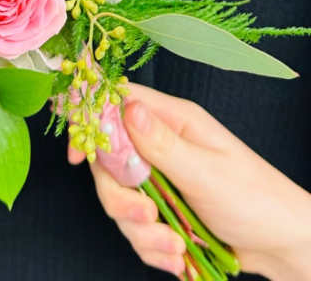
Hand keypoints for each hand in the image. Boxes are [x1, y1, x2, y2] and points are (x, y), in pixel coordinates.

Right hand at [68, 83, 310, 279]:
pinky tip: (176, 256)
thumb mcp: (207, 172)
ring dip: (140, 230)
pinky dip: (150, 245)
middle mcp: (159, 144)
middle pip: (109, 160)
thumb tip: (127, 107)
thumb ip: (162, 143)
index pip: (117, 104)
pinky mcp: (160, 207)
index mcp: (172, 120)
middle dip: (120, 196)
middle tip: (145, 217)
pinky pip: (134, 226)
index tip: (78, 156)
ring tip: (174, 246)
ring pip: (119, 197)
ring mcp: (158, 177)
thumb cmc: (255, 198)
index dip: (90, 122)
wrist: (281, 246)